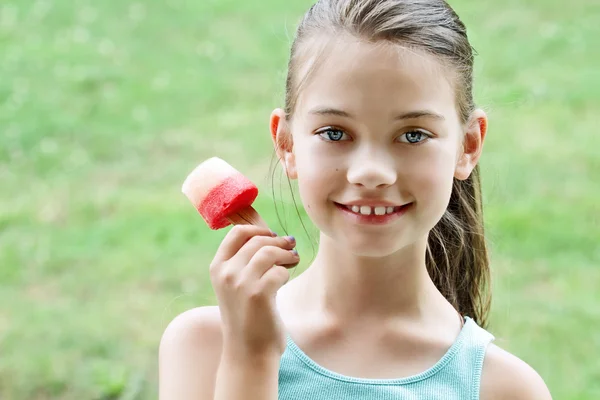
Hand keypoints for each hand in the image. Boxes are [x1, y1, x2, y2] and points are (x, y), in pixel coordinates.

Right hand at [209, 225, 298, 356]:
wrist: (248, 352)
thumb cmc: (246, 316)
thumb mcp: (235, 286)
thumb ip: (244, 262)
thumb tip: (270, 234)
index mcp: (217, 268)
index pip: (237, 232)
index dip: (259, 229)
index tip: (272, 235)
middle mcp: (226, 273)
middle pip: (258, 240)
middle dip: (278, 241)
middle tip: (291, 246)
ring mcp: (240, 283)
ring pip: (269, 252)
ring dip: (286, 254)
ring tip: (294, 259)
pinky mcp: (258, 294)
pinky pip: (279, 271)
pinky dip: (286, 273)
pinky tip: (284, 280)